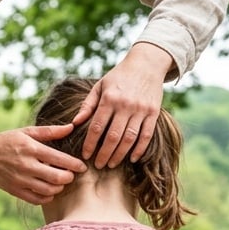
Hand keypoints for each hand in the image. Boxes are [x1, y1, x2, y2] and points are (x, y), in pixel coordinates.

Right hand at [0, 124, 85, 204]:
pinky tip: (48, 190)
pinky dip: (47, 197)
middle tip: (70, 175)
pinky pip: (36, 199)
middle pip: (57, 178)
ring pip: (48, 190)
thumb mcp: (27, 131)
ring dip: (59, 187)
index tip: (82, 166)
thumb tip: (71, 127)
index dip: (75, 165)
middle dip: (69, 178)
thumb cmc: (7, 140)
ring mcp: (20, 180)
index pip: (60, 160)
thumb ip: (50, 131)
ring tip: (59, 182)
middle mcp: (26, 165)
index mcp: (31, 149)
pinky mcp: (14, 190)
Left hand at [73, 43, 174, 167]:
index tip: (85, 155)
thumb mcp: (100, 86)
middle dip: (104, 154)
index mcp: (109, 99)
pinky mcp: (154, 112)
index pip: (97, 127)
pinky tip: (133, 159)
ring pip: (129, 138)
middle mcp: (125, 105)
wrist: (146, 64)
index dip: (90, 144)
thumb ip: (87, 105)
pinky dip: (140, 149)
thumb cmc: (118, 77)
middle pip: (113, 137)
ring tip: (112, 164)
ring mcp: (141, 110)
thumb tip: (74, 123)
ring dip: (120, 154)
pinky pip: (147, 135)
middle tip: (98, 165)